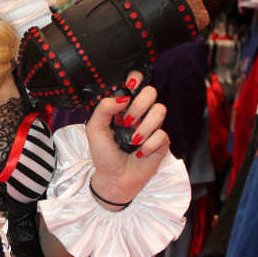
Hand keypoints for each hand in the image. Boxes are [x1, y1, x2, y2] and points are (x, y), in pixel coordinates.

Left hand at [86, 71, 169, 207]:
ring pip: (160, 110)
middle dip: (139, 105)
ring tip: (133, 140)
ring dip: (145, 126)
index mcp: (123, 108)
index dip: (136, 77)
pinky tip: (140, 152)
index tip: (131, 83)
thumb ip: (104, 108)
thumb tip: (122, 96)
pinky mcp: (161, 142)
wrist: (113, 178)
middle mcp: (139, 114)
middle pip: (151, 92)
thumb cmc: (104, 154)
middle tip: (126, 121)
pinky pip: (162, 134)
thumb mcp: (94, 129)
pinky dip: (149, 144)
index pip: (135, 84)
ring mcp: (152, 127)